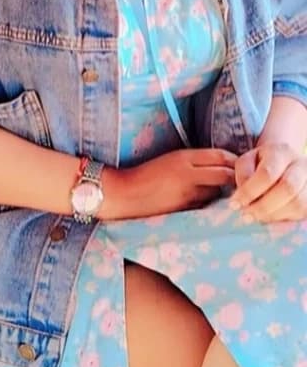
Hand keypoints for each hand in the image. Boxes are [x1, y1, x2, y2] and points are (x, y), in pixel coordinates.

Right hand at [103, 148, 235, 219]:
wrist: (125, 194)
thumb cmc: (147, 174)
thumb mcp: (170, 159)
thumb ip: (195, 161)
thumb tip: (221, 165)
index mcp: (184, 157)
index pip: (220, 156)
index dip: (234, 160)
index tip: (239, 164)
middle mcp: (188, 174)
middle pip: (225, 174)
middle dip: (235, 178)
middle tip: (241, 181)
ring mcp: (187, 193)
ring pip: (216, 191)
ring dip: (221, 192)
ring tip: (221, 193)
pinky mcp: (184, 209)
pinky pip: (204, 205)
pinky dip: (208, 203)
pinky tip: (204, 204)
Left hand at [232, 143, 306, 222]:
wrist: (285, 164)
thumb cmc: (262, 163)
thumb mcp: (247, 161)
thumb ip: (243, 175)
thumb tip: (243, 197)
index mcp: (281, 152)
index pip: (267, 173)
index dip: (249, 192)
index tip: (235, 204)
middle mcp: (301, 165)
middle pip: (288, 188)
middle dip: (264, 206)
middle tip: (247, 216)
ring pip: (298, 204)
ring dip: (274, 216)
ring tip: (257, 217)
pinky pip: (302, 214)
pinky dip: (284, 220)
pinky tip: (270, 218)